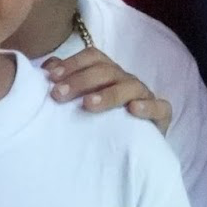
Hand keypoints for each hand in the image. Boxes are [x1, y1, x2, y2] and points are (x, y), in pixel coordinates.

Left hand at [46, 48, 170, 135]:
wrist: (133, 148)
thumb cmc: (103, 121)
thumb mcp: (82, 101)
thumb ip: (66, 83)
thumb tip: (46, 69)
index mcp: (108, 73)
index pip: (93, 57)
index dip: (72, 63)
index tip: (51, 78)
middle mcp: (126, 80)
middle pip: (106, 71)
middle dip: (80, 81)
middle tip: (58, 95)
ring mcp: (144, 96)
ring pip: (130, 86)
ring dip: (108, 94)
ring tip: (88, 105)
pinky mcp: (161, 115)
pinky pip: (160, 107)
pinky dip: (148, 106)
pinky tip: (133, 110)